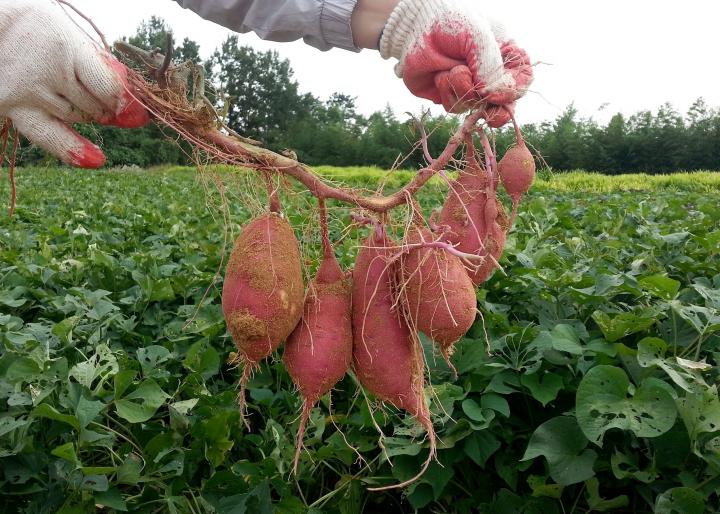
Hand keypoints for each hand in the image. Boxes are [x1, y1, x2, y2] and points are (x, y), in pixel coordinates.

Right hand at [0, 0, 148, 167]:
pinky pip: (48, 137)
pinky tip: (94, 160)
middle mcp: (46, 73)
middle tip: (106, 104)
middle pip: (93, 107)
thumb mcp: (73, 39)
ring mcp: (26, 93)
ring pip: (74, 120)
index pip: (107, 87)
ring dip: (85, 116)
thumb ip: (99, 69)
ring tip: (82, 102)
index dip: (124, 102)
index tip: (137, 110)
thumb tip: (131, 106)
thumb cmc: (44, 34)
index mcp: (67, 48)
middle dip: (106, 109)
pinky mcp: (9, 107)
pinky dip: (73, 150)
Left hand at [379, 0, 532, 124]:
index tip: (497, 93)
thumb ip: (488, 64)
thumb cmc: (450, 23)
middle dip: (498, 112)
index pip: (523, 78)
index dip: (513, 90)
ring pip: (476, 106)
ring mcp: (471, 88)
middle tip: (491, 116)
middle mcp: (491, 75)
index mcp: (506, 56)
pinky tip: (439, 76)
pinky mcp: (451, 96)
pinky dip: (447, 92)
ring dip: (462, 89)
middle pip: (505, 103)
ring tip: (451, 68)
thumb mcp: (477, 36)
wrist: (415, 28)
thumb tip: (489, 93)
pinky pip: (455, 107)